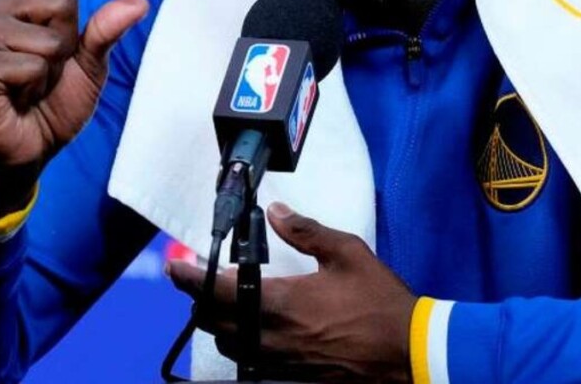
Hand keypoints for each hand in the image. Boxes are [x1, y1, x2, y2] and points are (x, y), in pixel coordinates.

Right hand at [0, 0, 148, 217]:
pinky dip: (33, 86)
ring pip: (46, 38)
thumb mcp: (91, 66)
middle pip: (61, 3)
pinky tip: (16, 96)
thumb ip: (108, 31)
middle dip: (69, 43)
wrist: (28, 148)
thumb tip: (138, 0)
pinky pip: (28, 66)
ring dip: (51, 68)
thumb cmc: (56, 101)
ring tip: (31, 85)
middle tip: (51, 70)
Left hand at [168, 203, 417, 382]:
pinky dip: (242, 344)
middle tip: (199, 279)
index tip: (174, 266)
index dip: (189, 278)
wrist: (406, 353)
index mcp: (282, 302)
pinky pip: (251, 363)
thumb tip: (277, 212)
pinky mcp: (292, 376)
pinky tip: (255, 330)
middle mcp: (272, 335)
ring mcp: (281, 361)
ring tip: (224, 302)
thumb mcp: (347, 253)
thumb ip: (307, 232)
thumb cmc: (380, 302)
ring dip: (219, 323)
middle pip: (214, 322)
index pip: (219, 290)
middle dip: (200, 300)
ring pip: (229, 346)